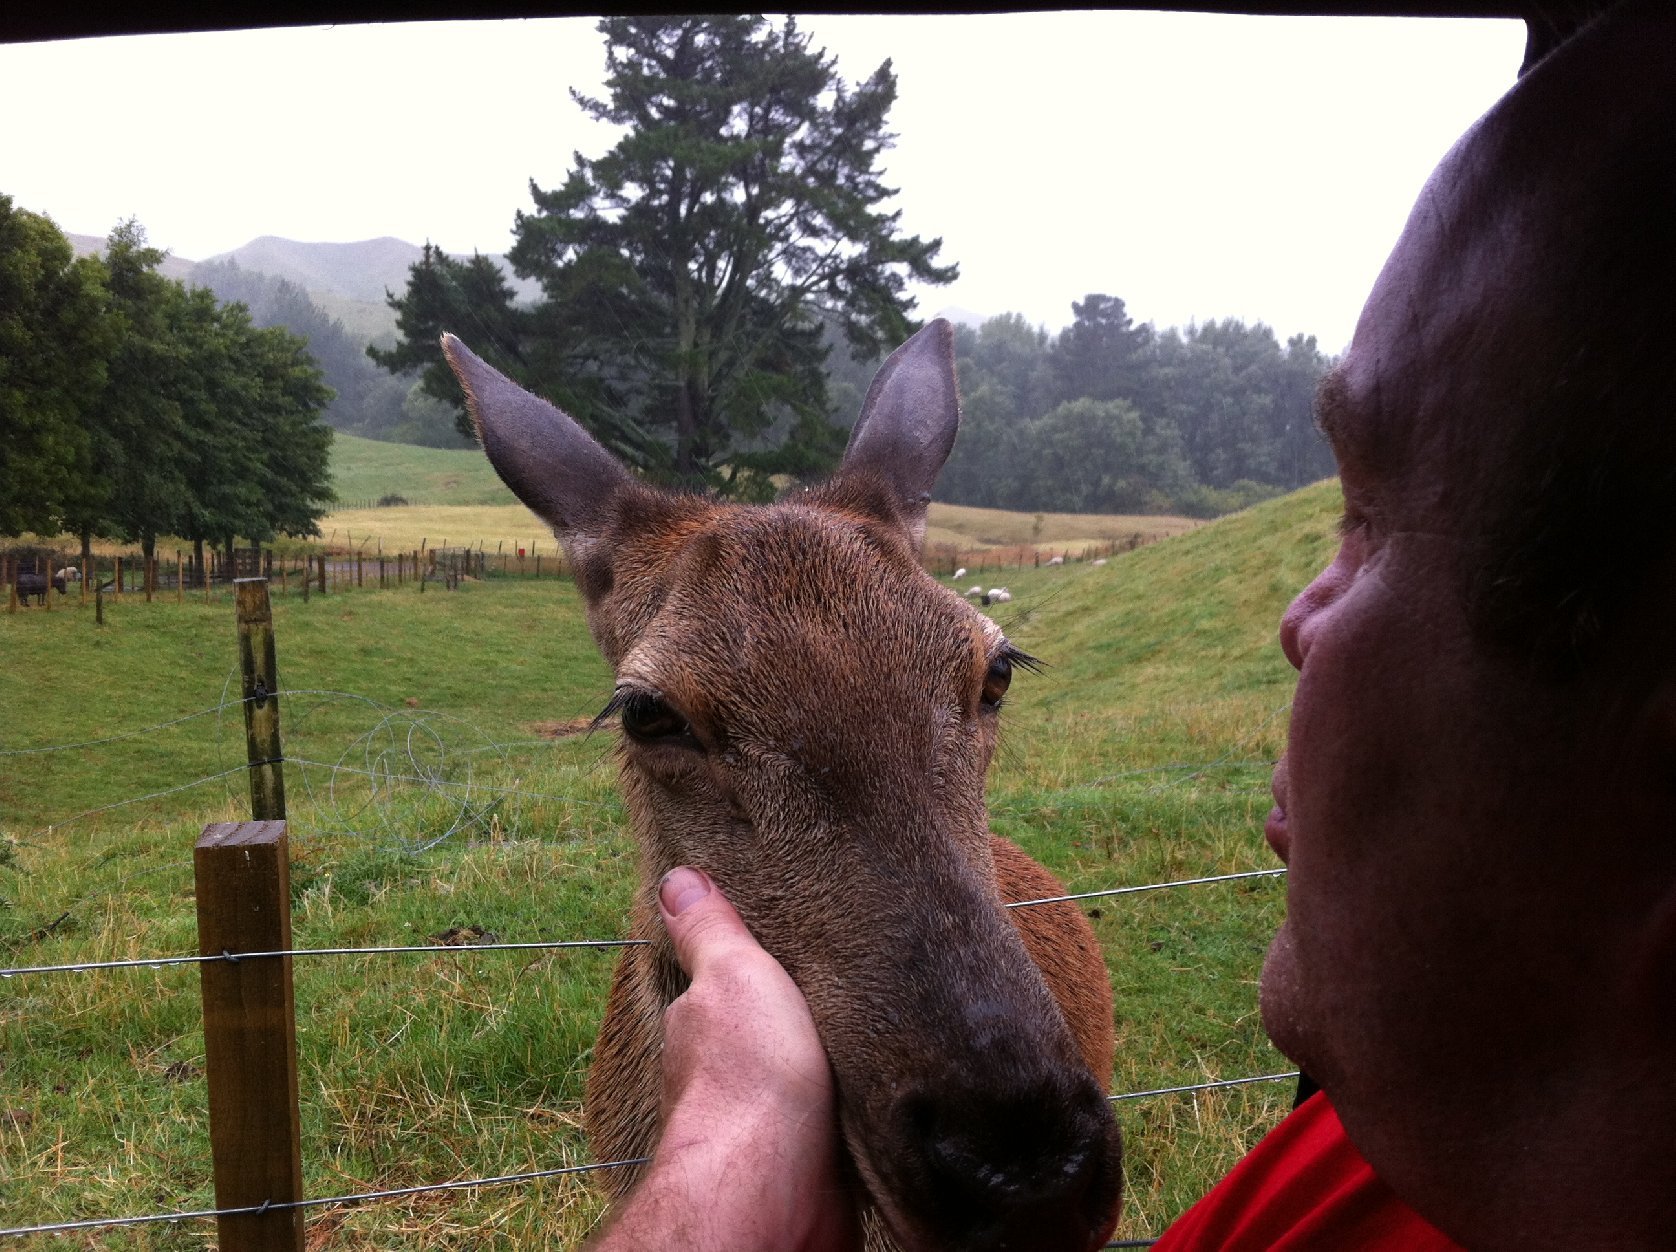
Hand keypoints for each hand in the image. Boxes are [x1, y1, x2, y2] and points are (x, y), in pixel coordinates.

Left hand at [589, 868, 859, 1251]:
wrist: (778, 1183)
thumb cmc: (749, 1076)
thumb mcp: (732, 973)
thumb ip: (710, 929)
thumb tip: (673, 879)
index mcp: (702, 1027)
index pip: (720, 990)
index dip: (750, 974)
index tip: (786, 957)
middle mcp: (726, 1079)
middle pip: (759, 1038)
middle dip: (792, 1024)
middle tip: (844, 992)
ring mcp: (766, 1126)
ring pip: (796, 1084)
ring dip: (824, 1070)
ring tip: (872, 1039)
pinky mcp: (810, 1165)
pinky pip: (831, 1127)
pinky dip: (848, 1114)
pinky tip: (877, 1098)